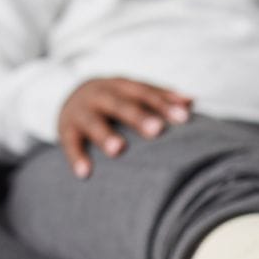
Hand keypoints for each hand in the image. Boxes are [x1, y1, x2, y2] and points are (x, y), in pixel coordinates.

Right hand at [58, 77, 192, 178]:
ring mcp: (81, 111)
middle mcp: (101, 94)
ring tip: (119, 150)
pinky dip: (76, 157)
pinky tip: (85, 174)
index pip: (145, 92)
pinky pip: (70, 143)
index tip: (184, 118)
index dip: (165, 103)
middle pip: (121, 104)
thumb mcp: (133, 94)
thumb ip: (160, 97)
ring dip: (106, 135)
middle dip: (139, 116)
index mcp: (122, 85)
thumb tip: (192, 101)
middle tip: (157, 130)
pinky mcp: (65, 129)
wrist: (70, 97)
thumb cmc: (115, 100)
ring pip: (93, 122)